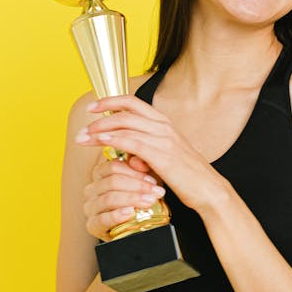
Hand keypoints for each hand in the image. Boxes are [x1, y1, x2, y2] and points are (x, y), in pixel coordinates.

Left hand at [76, 95, 225, 212]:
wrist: (208, 190)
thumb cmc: (187, 177)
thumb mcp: (165, 158)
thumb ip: (145, 152)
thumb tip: (128, 156)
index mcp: (165, 124)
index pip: (133, 103)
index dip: (111, 101)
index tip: (93, 107)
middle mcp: (164, 127)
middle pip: (125, 111)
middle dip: (100, 116)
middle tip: (83, 125)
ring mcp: (163, 139)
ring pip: (125, 125)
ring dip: (100, 129)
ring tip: (84, 137)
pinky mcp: (161, 155)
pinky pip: (131, 142)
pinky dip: (113, 139)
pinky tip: (100, 142)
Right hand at [82, 151, 165, 239]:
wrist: (135, 227)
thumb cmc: (139, 200)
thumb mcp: (144, 182)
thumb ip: (142, 168)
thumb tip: (138, 160)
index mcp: (101, 174)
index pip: (113, 166)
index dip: (135, 172)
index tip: (152, 179)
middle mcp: (93, 189)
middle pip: (112, 181)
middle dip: (137, 186)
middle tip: (155, 191)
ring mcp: (90, 206)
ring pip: (109, 198)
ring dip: (132, 199)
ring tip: (148, 201)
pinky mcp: (92, 225)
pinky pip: (102, 219)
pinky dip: (116, 215)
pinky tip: (129, 212)